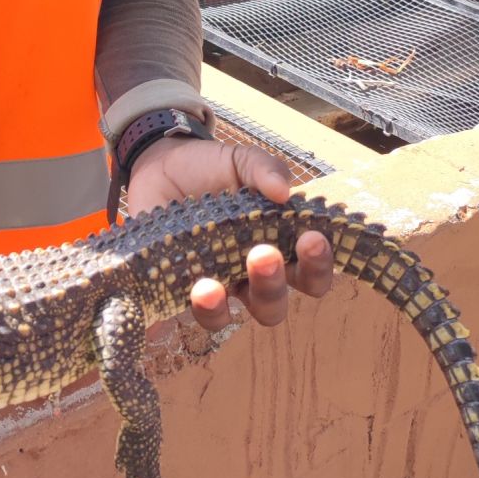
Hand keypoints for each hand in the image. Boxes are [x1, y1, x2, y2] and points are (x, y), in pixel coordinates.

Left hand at [126, 135, 332, 331]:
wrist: (160, 164)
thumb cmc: (212, 168)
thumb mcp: (241, 161)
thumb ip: (265, 169)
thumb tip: (284, 191)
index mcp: (277, 246)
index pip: (310, 272)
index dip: (318, 265)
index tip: (312, 239)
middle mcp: (249, 276)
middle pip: (273, 304)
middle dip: (272, 284)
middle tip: (263, 254)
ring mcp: (215, 285)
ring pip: (227, 316)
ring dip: (221, 307)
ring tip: (210, 286)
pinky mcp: (178, 288)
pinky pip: (183, 313)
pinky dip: (183, 312)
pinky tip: (181, 297)